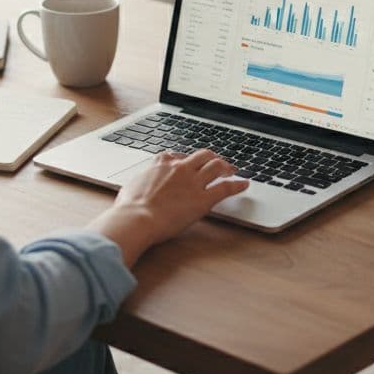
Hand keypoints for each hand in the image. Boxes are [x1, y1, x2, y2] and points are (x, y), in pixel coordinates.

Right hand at [88, 149, 248, 266]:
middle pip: (201, 155)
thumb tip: (135, 189)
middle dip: (211, 157)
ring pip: (216, 166)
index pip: (176, 156)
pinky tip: (244, 185)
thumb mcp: (130, 188)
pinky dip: (237, 185)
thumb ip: (139, 184)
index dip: (185, 159)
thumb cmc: (129, 208)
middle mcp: (179, 168)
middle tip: (217, 163)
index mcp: (161, 164)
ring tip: (232, 170)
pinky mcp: (203, 198)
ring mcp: (193, 182)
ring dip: (226, 166)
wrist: (136, 219)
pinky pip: (225, 188)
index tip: (187, 163)